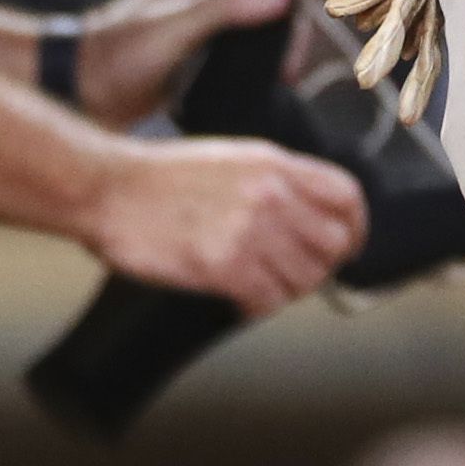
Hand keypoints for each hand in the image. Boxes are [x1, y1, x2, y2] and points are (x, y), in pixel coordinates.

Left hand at [73, 0, 296, 123]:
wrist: (82, 93)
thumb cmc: (118, 55)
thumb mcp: (171, 27)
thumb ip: (222, 6)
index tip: (303, 5)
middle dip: (293, 18)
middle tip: (288, 59)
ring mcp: (212, 16)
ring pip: (270, 17)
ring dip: (283, 42)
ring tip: (280, 75)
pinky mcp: (211, 46)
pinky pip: (254, 44)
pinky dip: (267, 59)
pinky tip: (268, 81)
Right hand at [82, 138, 364, 313]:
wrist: (109, 189)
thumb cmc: (162, 176)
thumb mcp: (232, 158)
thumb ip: (276, 181)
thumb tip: (309, 214)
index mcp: (275, 164)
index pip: (347, 196)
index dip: (355, 227)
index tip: (348, 247)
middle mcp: (270, 195)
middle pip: (333, 244)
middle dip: (319, 266)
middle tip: (293, 275)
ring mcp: (249, 231)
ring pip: (304, 279)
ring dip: (285, 290)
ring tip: (259, 286)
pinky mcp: (223, 266)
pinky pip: (268, 300)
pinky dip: (256, 307)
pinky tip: (238, 300)